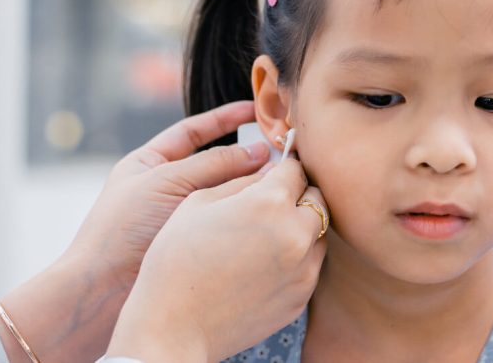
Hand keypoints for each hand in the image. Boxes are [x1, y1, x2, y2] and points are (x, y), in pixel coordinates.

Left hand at [61, 101, 269, 287]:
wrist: (103, 290)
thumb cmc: (123, 229)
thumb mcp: (167, 182)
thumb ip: (215, 164)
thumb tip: (261, 153)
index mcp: (150, 162)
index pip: (193, 132)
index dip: (224, 119)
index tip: (255, 109)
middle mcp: (168, 186)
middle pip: (215, 161)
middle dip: (246, 154)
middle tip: (281, 148)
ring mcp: (183, 216)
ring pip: (226, 192)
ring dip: (251, 183)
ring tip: (281, 176)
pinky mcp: (198, 242)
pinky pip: (229, 219)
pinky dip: (248, 210)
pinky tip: (268, 205)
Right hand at [106, 159, 327, 362]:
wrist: (173, 326)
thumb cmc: (176, 259)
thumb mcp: (199, 202)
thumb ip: (241, 180)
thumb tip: (270, 170)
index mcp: (269, 202)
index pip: (295, 170)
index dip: (284, 167)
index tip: (278, 172)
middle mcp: (296, 232)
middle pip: (317, 198)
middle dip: (299, 195)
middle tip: (273, 203)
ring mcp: (303, 268)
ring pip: (318, 232)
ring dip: (301, 226)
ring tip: (267, 236)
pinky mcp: (302, 296)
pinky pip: (310, 265)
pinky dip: (297, 258)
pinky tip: (266, 264)